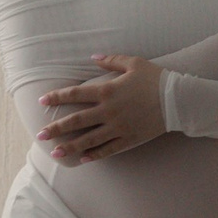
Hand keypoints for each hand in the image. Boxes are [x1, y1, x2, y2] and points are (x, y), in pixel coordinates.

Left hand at [39, 53, 166, 160]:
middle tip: (40, 135)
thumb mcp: (133, 63)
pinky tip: (83, 159)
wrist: (178, 99)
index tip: (42, 101)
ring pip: (89, 139)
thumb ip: (111, 60)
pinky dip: (95, 155)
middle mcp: (109, 111)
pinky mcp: (129, 139)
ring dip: (70, 147)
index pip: (75, 94)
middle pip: (76, 121)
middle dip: (56, 128)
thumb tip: (93, 57)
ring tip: (54, 153)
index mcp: (107, 90)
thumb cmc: (155, 78)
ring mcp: (118, 127)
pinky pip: (108, 150)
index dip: (57, 97)